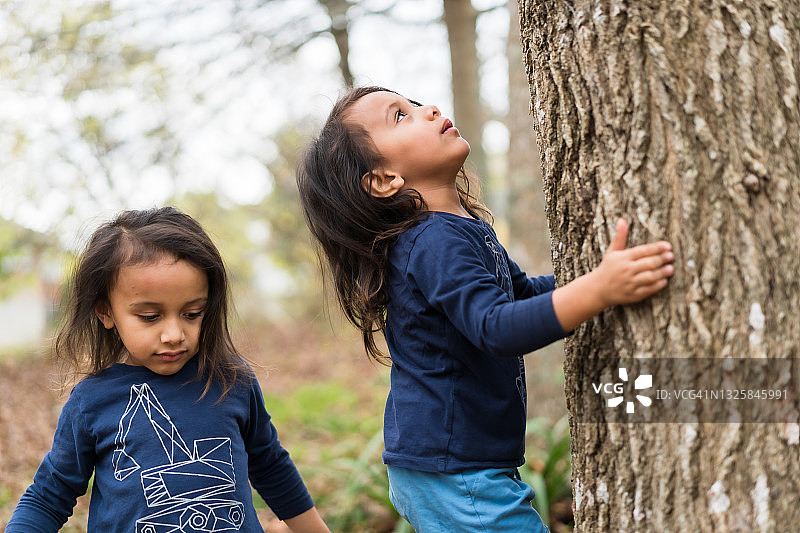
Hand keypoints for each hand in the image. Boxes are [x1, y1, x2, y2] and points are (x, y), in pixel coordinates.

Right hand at [551, 218, 673, 331]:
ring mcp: (629, 283)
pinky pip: (647, 290)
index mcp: (622, 258)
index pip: (642, 251)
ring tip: (670, 268)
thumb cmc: (607, 268)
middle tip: (671, 256)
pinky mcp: (632, 295)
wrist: (597, 290)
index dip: (656, 248)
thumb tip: (622, 220)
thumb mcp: (611, 252)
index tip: (668, 246)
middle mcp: (626, 270)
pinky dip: (656, 285)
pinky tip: (664, 281)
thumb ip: (620, 237)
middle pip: (648, 263)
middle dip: (661, 259)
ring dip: (661, 273)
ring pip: (649, 277)